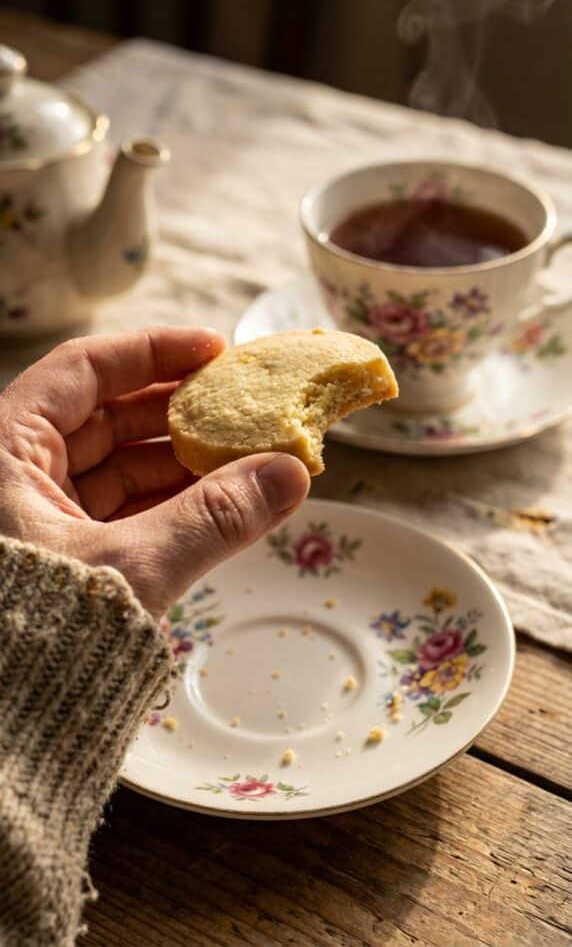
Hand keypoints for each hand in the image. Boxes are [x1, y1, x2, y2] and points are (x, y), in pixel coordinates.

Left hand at [0, 328, 308, 617]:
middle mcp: (12, 475)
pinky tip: (220, 506)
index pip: (83, 370)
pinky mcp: (56, 560)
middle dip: (177, 413)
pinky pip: (118, 515)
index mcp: (2, 450)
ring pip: (116, 471)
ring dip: (181, 465)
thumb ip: (214, 518)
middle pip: (105, 419)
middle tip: (244, 409)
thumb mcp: (130, 568)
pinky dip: (167, 508)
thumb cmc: (34, 636)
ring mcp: (33, 519)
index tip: (217, 351)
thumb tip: (290, 474)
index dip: (153, 352)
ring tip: (249, 462)